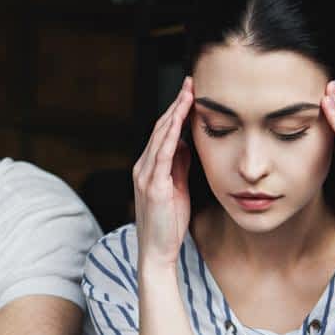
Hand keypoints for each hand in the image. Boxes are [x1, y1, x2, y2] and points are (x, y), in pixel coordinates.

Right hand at [133, 76, 193, 269]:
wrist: (157, 251)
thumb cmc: (168, 224)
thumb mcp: (177, 189)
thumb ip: (179, 167)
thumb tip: (187, 145)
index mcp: (148, 168)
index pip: (163, 133)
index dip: (176, 111)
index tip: (190, 93)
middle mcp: (143, 167)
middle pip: (160, 128)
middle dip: (176, 104)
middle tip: (192, 83)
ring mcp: (146, 175)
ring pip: (160, 135)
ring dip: (175, 112)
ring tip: (189, 93)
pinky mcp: (153, 185)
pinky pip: (162, 153)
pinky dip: (171, 132)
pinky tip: (181, 119)